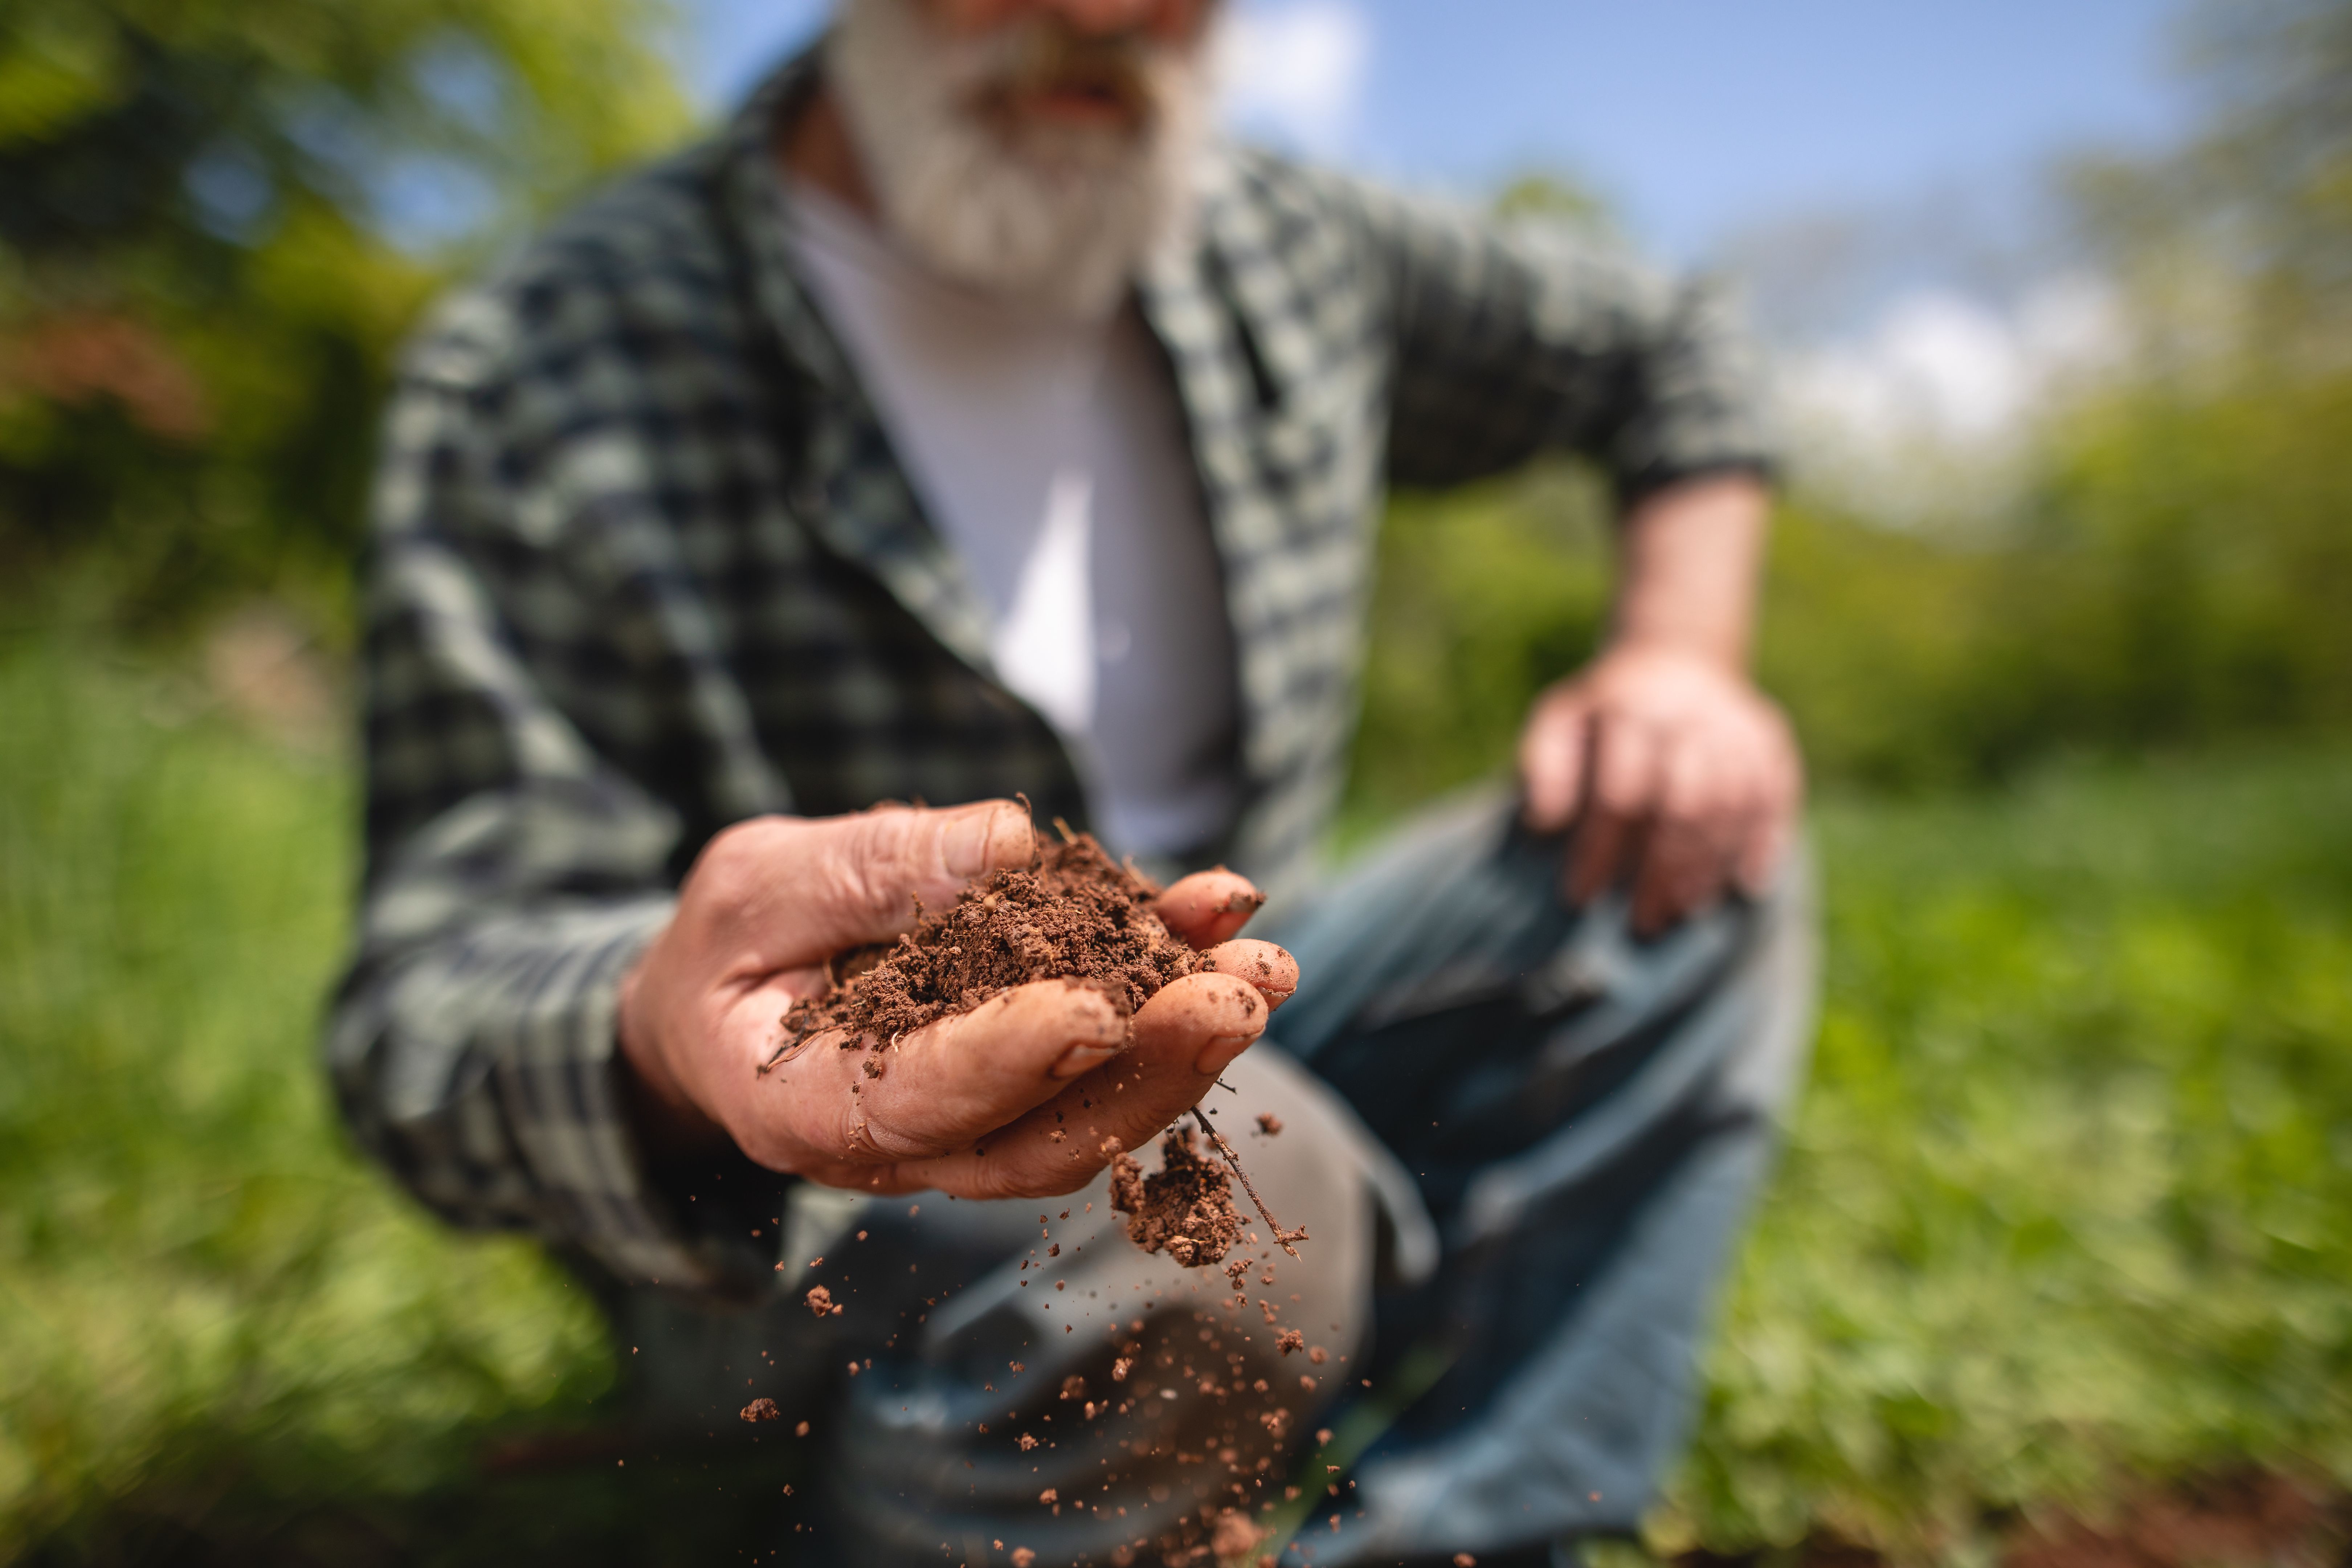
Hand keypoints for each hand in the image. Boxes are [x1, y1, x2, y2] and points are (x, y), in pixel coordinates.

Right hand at [615, 800, 1295, 1199]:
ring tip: (1267, 963)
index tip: (1095, 1009)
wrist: (725, 1006)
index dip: (1011, 1059)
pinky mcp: (1029, 1082)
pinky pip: (1110, 1056)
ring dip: (1188, 1040)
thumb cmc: (727, 947)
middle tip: (1235, 994)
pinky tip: (1226, 920)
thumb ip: (869, 870)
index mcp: (812, 1111)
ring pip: (1099, 1110)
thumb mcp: (757, 885)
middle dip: (1150, 1066)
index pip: (925, 1101)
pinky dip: (1170, 988)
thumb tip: (1008, 842)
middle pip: (1045, 1137)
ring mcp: (979, 1124)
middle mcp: (910, 1145)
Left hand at [1518, 644, 1801, 934]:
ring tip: (1679, 911)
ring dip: (1707, 868)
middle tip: (1640, 921)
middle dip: (1660, 871)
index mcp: (1632, 710)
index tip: (1580, 895)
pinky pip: (1776, 800)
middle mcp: (1691, 717)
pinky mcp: (1772, 744)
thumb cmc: (1606, 711)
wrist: (1676, 660)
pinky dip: (1763, 845)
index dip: (1599, 849)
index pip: (1619, 793)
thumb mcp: (1561, 721)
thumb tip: (1543, 823)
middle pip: (1684, 806)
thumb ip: (1547, 767)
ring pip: (1731, 809)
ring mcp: (1738, 730)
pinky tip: (1745, 886)